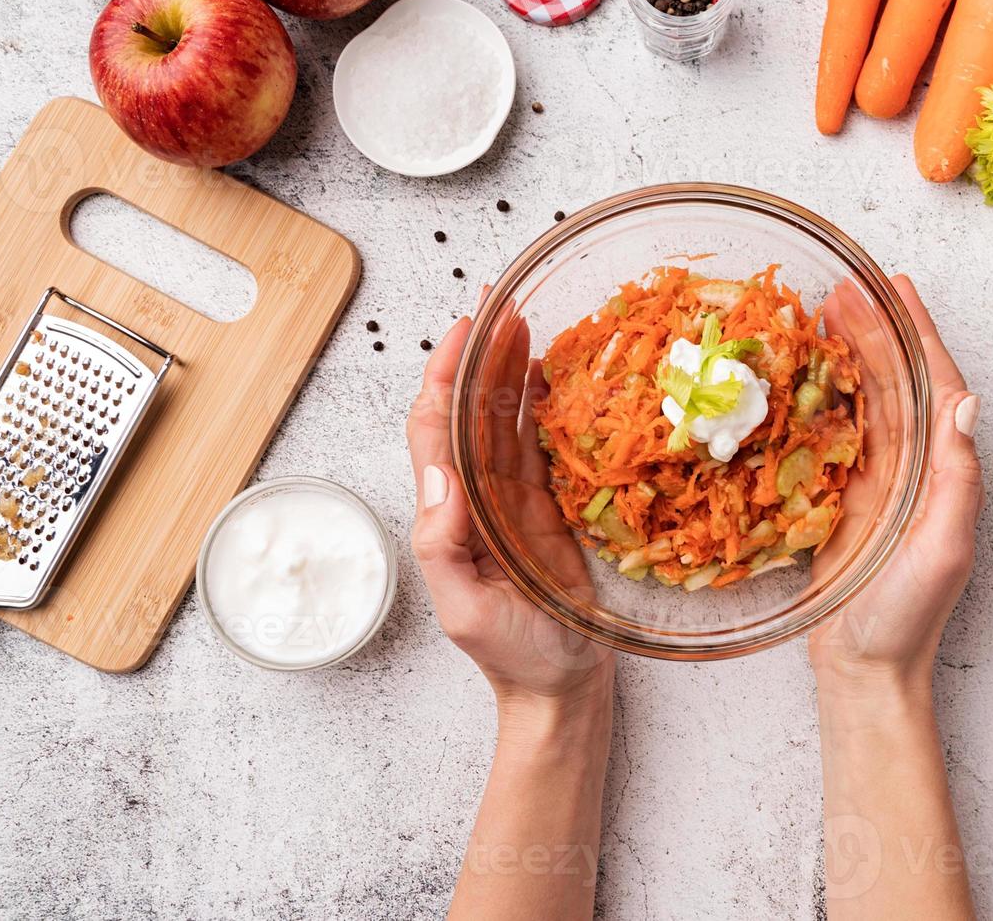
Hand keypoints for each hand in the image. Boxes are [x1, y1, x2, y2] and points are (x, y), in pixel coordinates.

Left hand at [406, 309, 614, 712]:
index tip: (464, 329)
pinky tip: (549, 373)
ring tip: (525, 321)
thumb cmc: (511, 657)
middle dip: (478, 355)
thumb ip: (444, 544)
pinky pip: (538, 445)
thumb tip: (439, 474)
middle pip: (468, 409)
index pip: (435, 428)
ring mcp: (509, 500)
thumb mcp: (464, 608)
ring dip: (508, 370)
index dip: (444, 375)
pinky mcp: (544, 508)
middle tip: (500, 303)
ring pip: (502, 419)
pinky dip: (540, 405)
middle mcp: (475, 496)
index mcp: (448, 512)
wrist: (558, 688)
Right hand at [808, 275, 983, 693]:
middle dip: (874, 330)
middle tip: (843, 287)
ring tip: (822, 312)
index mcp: (943, 471)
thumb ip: (957, 476)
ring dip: (848, 355)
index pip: (934, 384)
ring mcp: (878, 482)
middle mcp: (915, 468)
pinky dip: (822, 397)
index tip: (896, 287)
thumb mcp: (944, 546)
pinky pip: (834, 434)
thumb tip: (965, 402)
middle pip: (896, 381)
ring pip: (866, 400)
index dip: (917, 332)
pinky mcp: (843, 500)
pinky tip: (802, 373)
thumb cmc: (908, 616)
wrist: (866, 668)